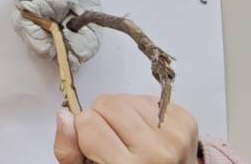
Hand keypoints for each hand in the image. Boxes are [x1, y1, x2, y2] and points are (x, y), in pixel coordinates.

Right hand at [52, 95, 199, 163]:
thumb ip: (68, 151)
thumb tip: (64, 117)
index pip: (88, 123)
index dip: (83, 131)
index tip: (93, 146)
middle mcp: (156, 152)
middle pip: (108, 104)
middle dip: (102, 118)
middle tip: (111, 140)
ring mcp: (174, 135)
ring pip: (126, 98)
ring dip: (122, 113)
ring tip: (129, 137)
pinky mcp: (186, 122)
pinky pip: (147, 98)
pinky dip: (141, 112)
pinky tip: (145, 132)